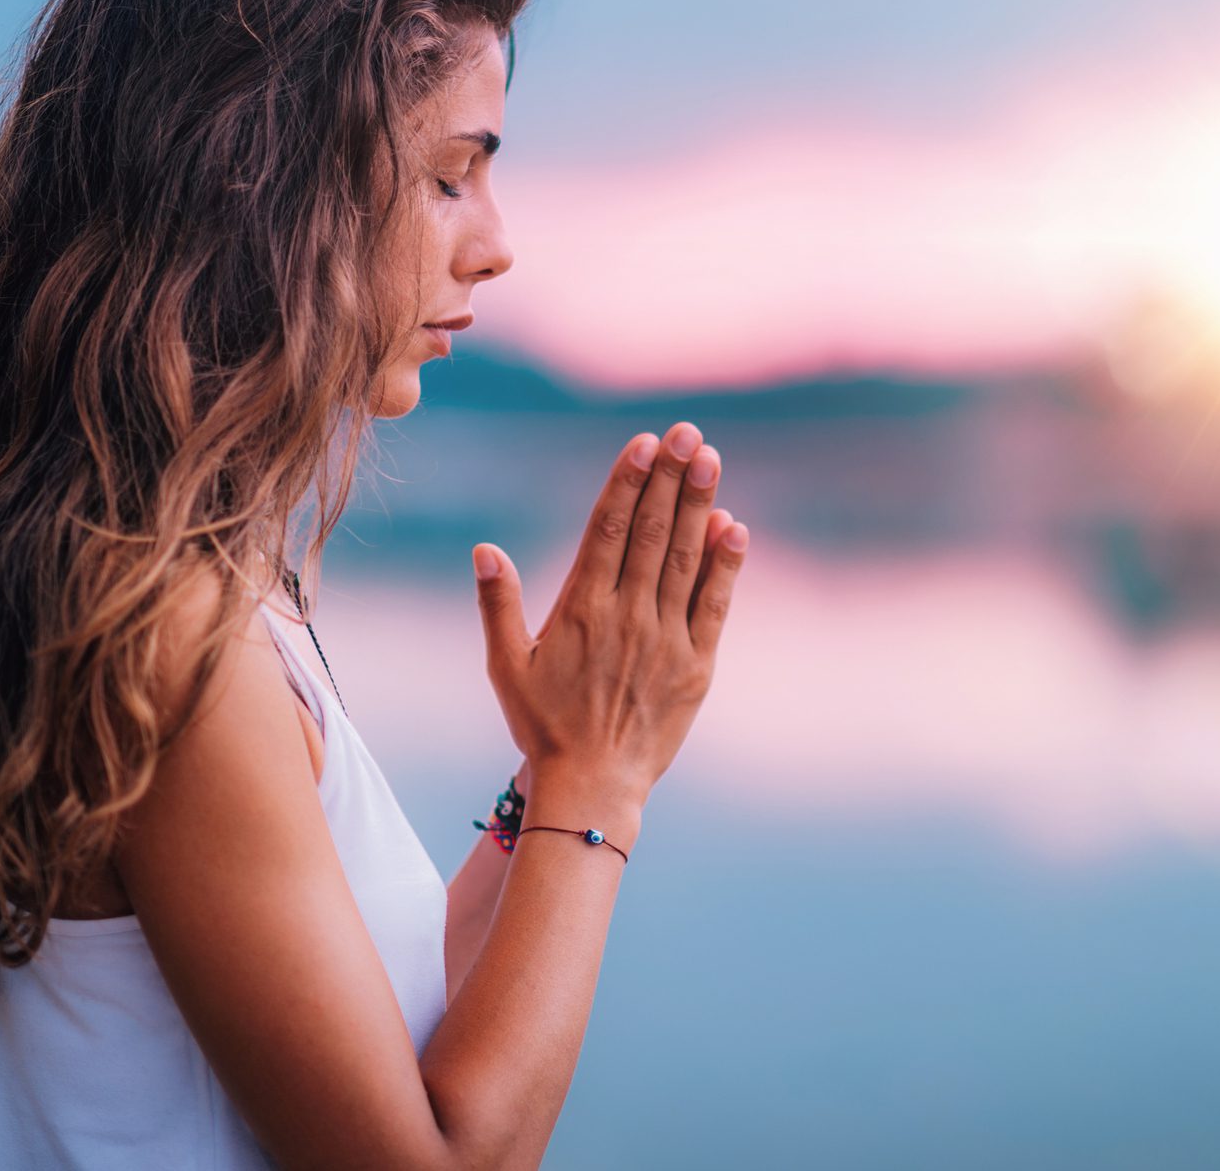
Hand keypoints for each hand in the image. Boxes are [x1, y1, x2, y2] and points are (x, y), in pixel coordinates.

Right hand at [471, 422, 748, 802]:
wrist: (592, 787)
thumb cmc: (543, 725)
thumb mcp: (505, 665)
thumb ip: (497, 603)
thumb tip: (484, 549)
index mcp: (581, 609)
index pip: (608, 529)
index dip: (628, 482)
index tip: (645, 442)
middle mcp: (627, 616)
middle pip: (652, 532)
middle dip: (671, 478)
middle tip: (689, 433)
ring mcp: (665, 639)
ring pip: (685, 559)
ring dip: (700, 506)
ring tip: (711, 460)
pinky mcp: (697, 665)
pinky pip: (714, 606)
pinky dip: (725, 566)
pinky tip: (735, 527)